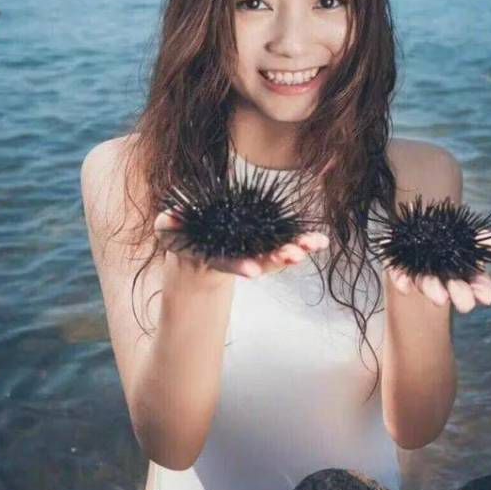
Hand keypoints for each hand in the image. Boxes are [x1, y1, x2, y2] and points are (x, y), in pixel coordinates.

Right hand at [154, 210, 328, 279]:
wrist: (196, 249)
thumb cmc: (181, 234)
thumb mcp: (169, 230)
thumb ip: (170, 224)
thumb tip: (172, 218)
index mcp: (213, 254)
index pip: (226, 262)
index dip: (239, 266)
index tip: (253, 272)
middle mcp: (236, 257)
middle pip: (259, 261)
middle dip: (278, 258)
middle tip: (295, 255)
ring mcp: (252, 253)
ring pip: (276, 255)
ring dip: (297, 250)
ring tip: (315, 245)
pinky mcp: (264, 245)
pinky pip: (284, 244)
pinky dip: (301, 243)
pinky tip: (321, 241)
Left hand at [386, 228, 490, 313]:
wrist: (415, 233)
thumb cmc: (448, 241)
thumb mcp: (471, 238)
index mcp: (464, 274)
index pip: (478, 285)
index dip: (483, 291)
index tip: (488, 297)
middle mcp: (443, 279)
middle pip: (454, 290)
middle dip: (460, 297)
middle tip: (465, 304)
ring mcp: (421, 276)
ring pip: (428, 285)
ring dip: (434, 291)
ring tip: (439, 297)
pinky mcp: (400, 269)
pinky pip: (399, 276)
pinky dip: (402, 281)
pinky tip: (403, 286)